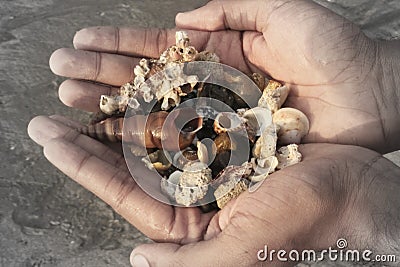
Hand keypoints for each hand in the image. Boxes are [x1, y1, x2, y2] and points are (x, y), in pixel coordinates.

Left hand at [28, 116, 399, 265]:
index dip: (83, 164)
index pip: (123, 189)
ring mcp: (212, 156)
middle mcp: (195, 186)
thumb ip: (188, 265)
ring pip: (153, 128)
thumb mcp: (241, 254)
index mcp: (191, 220)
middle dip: (89, 132)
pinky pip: (187, 109)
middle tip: (51, 107)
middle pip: (130, 156)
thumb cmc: (303, 228)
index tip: (49, 137)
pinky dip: (161, 94)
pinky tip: (137, 80)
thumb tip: (135, 260)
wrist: (356, 195)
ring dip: (119, 106)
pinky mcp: (232, 131)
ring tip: (82, 85)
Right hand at [49, 1, 398, 152]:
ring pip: (157, 115)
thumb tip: (181, 16)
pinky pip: (186, 144)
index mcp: (221, 54)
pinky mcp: (232, 148)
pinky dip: (150, 140)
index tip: (81, 40)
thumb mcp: (281, 12)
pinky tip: (115, 136)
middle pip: (148, 83)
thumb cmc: (334, 49)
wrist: (373, 95)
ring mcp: (219, 120)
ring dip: (115, 108)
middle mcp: (212, 88)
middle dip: (103, 77)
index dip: (120, 45)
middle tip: (60, 74)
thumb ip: (232, 11)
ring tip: (72, 101)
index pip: (159, 49)